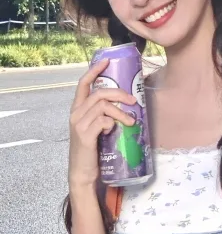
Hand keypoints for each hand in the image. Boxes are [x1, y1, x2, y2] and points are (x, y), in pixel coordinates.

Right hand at [68, 58, 135, 188]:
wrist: (83, 171)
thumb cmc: (93, 147)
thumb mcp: (96, 126)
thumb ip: (104, 113)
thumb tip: (127, 102)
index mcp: (78, 109)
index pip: (83, 84)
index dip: (94, 70)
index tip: (107, 61)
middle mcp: (76, 113)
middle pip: (99, 93)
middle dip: (119, 93)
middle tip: (133, 100)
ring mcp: (79, 124)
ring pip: (103, 107)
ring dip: (121, 112)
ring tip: (131, 121)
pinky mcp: (85, 136)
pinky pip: (102, 121)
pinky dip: (112, 123)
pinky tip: (113, 130)